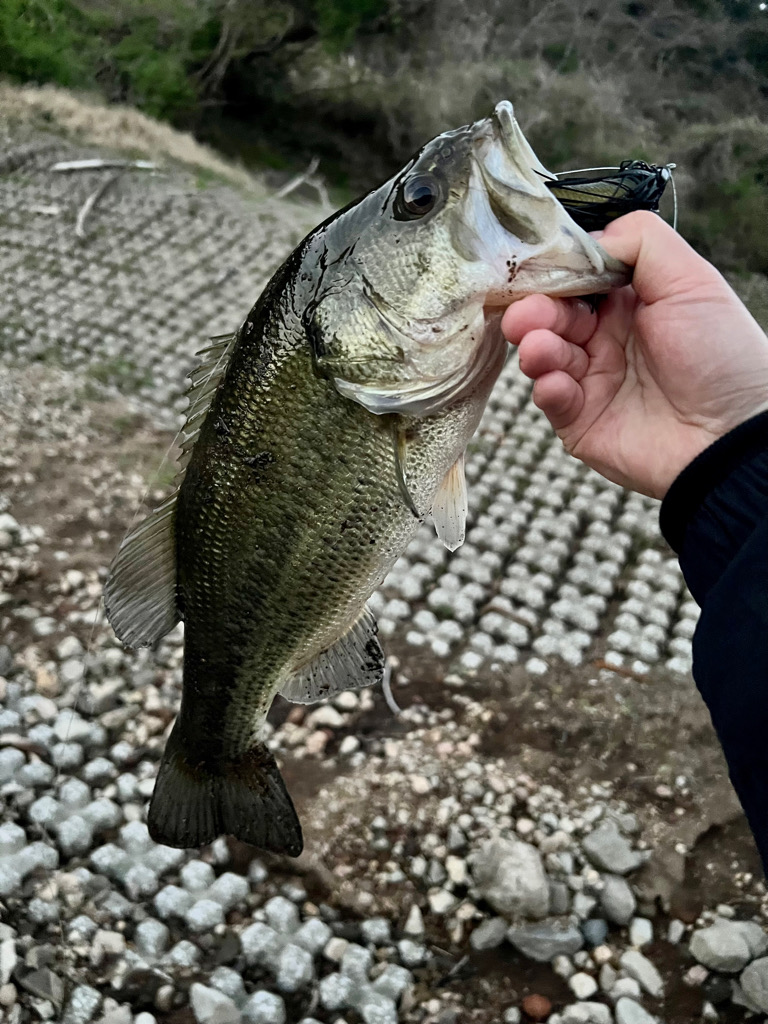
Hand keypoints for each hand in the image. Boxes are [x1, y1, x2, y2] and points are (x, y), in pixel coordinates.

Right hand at [503, 211, 767, 498]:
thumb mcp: (691, 280)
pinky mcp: (581, 422)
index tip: (534, 269)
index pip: (577, 279)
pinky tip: (558, 383)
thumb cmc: (722, 356)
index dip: (555, 273)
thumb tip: (588, 239)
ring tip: (538, 348)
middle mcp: (608, 339)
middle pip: (553, 316)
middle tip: (524, 315)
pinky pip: (551, 400)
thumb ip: (640, 242)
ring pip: (545, 356)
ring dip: (537, 349)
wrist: (731, 437)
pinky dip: (548, 388)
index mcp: (631, 303)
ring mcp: (592, 381)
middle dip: (535, 311)